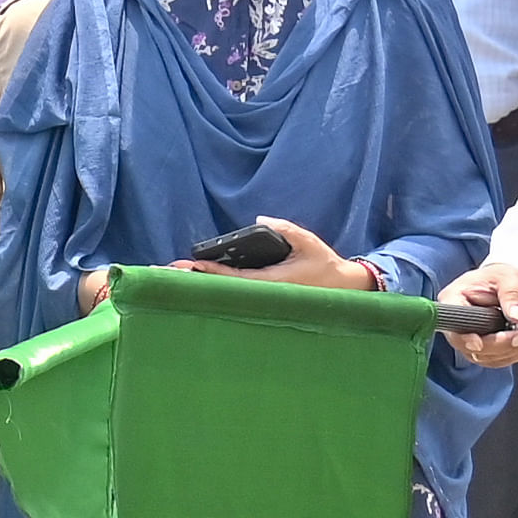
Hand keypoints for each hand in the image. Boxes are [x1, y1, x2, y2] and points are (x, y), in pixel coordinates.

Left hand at [196, 214, 374, 294]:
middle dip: (202, 279)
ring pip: (231, 290)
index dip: (215, 272)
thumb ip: (285, 229)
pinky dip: (221, 283)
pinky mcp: (266, 295)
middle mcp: (266, 293)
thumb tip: (259, 220)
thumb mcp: (308, 241)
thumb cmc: (325, 263)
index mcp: (274, 282)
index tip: (196, 265)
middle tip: (175, 270)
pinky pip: (240, 290)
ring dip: (208, 282)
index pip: (238, 279)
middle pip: (227, 288)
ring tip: (182, 272)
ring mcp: (265, 297)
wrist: (342, 287)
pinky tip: (204, 276)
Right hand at [440, 259, 517, 369]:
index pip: (454, 324)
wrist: (506, 286)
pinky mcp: (488, 352)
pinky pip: (504, 359)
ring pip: (492, 357)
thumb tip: (517, 317)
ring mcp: (472, 343)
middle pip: (475, 347)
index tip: (479, 343)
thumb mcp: (507, 277)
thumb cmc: (500, 278)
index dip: (466, 338)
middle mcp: (458, 326)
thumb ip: (512, 295)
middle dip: (506, 343)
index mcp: (453, 301)